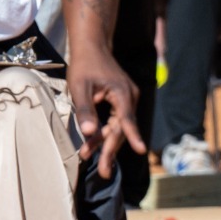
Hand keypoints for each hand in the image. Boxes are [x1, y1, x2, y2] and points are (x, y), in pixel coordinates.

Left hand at [67, 48, 143, 179]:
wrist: (92, 47)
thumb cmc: (84, 65)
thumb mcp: (79, 87)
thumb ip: (85, 109)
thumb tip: (89, 132)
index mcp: (121, 93)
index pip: (126, 119)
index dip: (132, 136)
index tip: (141, 150)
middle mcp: (129, 97)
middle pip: (121, 129)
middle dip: (110, 150)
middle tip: (103, 172)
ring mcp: (127, 99)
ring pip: (117, 127)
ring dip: (104, 143)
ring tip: (89, 158)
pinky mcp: (121, 101)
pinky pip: (115, 121)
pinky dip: (105, 132)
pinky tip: (94, 145)